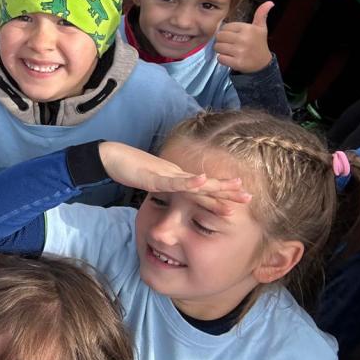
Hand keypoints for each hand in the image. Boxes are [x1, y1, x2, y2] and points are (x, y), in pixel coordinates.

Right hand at [98, 142, 251, 211]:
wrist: (110, 157)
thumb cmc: (128, 169)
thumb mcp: (151, 185)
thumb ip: (165, 191)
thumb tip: (175, 201)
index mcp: (175, 179)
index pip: (202, 189)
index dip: (221, 193)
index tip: (240, 199)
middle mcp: (175, 175)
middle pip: (205, 185)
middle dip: (227, 191)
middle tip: (250, 197)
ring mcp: (165, 175)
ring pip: (194, 182)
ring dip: (215, 186)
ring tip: (235, 188)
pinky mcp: (153, 177)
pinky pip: (173, 181)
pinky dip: (188, 182)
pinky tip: (201, 181)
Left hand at [215, 1, 273, 73]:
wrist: (262, 63)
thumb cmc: (258, 43)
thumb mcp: (261, 28)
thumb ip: (261, 14)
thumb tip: (270, 2)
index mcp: (248, 29)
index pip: (225, 27)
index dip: (227, 32)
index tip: (234, 36)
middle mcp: (244, 39)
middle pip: (219, 36)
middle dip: (222, 41)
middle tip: (229, 44)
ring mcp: (240, 51)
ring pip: (218, 47)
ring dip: (221, 50)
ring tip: (229, 51)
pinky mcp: (237, 62)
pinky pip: (220, 58)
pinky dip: (222, 59)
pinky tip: (230, 58)